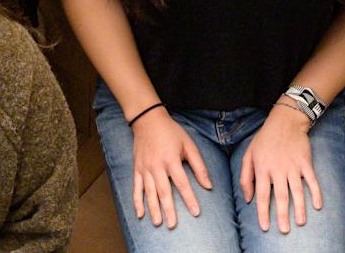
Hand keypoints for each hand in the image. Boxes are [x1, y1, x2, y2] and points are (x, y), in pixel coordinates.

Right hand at [128, 105, 210, 227]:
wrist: (147, 120)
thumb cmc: (171, 132)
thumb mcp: (189, 145)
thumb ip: (199, 165)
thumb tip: (208, 185)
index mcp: (171, 159)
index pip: (182, 183)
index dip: (189, 199)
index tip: (196, 212)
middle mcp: (157, 166)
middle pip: (164, 191)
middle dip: (168, 209)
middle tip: (172, 225)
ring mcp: (145, 168)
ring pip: (149, 192)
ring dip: (153, 208)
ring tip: (158, 223)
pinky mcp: (137, 169)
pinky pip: (136, 187)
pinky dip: (137, 201)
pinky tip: (140, 214)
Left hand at [239, 104, 322, 233]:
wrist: (285, 121)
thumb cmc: (264, 139)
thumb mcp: (249, 154)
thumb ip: (245, 177)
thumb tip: (247, 198)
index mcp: (262, 168)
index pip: (262, 195)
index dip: (263, 212)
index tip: (265, 227)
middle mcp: (278, 169)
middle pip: (280, 196)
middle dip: (282, 215)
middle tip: (284, 230)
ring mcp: (293, 166)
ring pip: (297, 191)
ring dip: (299, 208)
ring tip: (300, 222)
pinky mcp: (305, 162)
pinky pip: (312, 180)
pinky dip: (316, 193)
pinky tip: (317, 206)